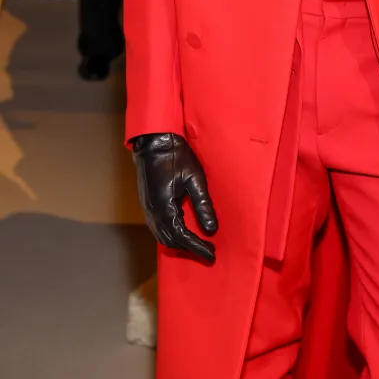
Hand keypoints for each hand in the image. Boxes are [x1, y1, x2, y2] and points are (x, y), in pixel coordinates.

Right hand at [132, 132, 217, 262]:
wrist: (153, 142)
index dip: (197, 247)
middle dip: (189, 249)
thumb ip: (203, 205)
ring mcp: (147, 209)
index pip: (182, 237)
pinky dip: (171, 235)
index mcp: (164, 207)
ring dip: (179, 244)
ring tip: (198, 245)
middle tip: (208, 252)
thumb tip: (211, 229)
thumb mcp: (195, 178)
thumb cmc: (176, 156)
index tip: (212, 254)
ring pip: (162, 236)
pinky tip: (182, 232)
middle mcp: (153, 212)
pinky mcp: (147, 204)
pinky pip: (158, 227)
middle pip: (170, 240)